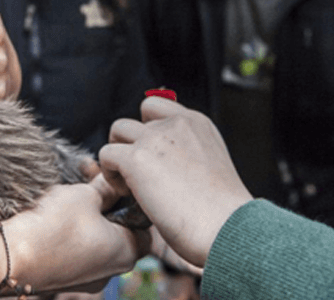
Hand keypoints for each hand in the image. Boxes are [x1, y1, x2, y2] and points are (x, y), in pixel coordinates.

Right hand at [3, 175, 148, 293]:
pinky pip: (78, 251)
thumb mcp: (85, 195)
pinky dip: (73, 232)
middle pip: (120, 232)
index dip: (134, 202)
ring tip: (71, 195)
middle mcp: (112, 271)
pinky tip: (57, 214)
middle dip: (108, 206)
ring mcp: (87, 278)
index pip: (146, 225)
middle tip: (92, 185)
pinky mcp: (65, 279)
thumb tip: (116, 180)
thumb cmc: (53, 226)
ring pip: (97, 241)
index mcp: (127, 252)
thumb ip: (106, 187)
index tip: (120, 185)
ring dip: (89, 218)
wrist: (9, 257)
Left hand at [99, 97, 252, 267]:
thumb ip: (188, 150)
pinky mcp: (136, 159)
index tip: (150, 154)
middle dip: (129, 144)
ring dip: (118, 155)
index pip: (154, 106)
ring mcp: (154, 138)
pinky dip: (110, 174)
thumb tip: (162, 159)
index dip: (145, 128)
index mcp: (196, 122)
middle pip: (133, 120)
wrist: (227, 227)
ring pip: (116, 131)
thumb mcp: (211, 164)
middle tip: (139, 173)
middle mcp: (175, 123)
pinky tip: (129, 195)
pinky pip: (106, 155)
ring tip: (130, 184)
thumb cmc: (221, 210)